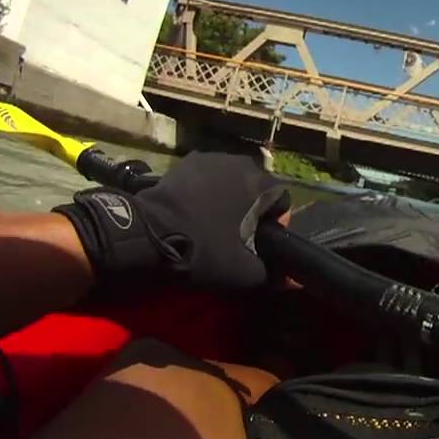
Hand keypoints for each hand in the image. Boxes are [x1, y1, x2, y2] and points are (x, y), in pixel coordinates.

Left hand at [53, 152, 290, 291]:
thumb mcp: (243, 272)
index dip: (275, 225)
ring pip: (231, 182)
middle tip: (237, 236)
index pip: (282, 201)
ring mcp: (211, 158)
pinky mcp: (186, 162)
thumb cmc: (204, 249)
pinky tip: (194, 212)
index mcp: (260, 183)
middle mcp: (240, 162)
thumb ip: (273, 275)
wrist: (147, 234)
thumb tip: (291, 281)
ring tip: (213, 223)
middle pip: (256, 189)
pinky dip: (206, 193)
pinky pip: (207, 179)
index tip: (259, 244)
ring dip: (229, 199)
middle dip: (252, 210)